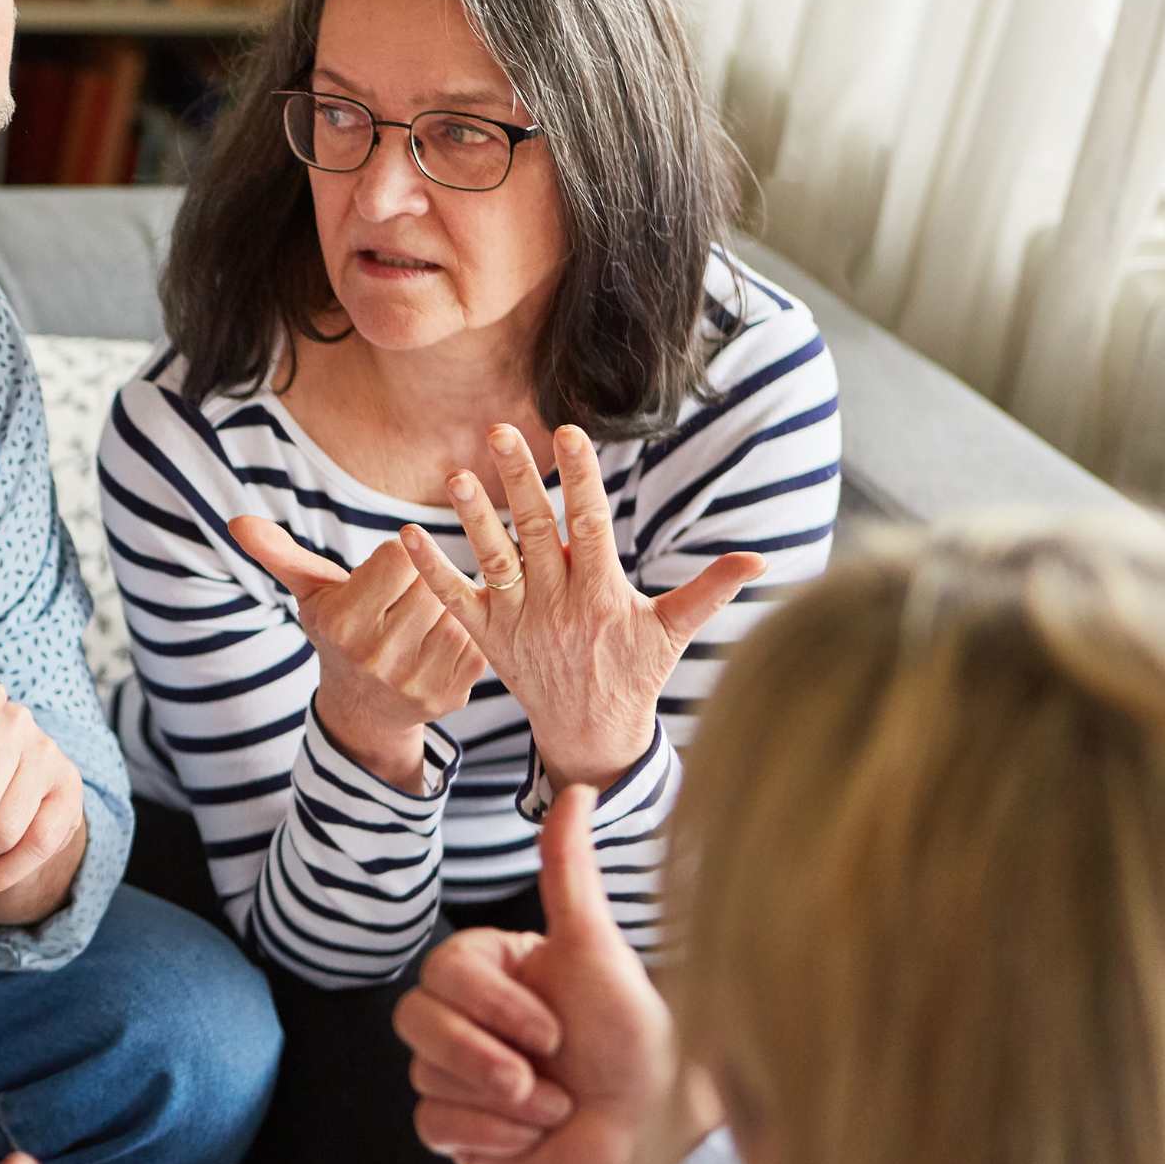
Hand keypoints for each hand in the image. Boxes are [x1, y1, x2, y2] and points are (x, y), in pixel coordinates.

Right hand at [230, 514, 484, 790]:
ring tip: (420, 621)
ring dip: (445, 606)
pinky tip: (440, 641)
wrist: (363, 709)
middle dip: (422, 582)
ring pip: (455, 608)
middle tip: (404, 602)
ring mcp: (415, 679)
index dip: (396, 558)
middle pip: (430, 580)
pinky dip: (464, 633)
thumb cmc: (339, 632)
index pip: (399, 555)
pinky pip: (475, 638)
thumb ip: (280, 554)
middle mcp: (376, 656)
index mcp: (342, 623)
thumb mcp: (310, 594)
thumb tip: (238, 522)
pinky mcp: (450, 694)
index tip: (384, 576)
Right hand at [393, 785, 712, 1163]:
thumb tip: (578, 788)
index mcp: (491, 971)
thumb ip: (569, 871)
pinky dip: (489, 1138)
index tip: (554, 1029)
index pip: (440, 972)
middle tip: (546, 1075)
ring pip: (425, 1076)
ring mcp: (461, 1077)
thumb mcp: (596, 949)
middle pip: (414, 1022)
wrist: (658, 1133)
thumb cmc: (635, 1036)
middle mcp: (469, 1020)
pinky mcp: (463, 1133)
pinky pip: (433, 1128)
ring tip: (554, 1106)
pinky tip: (531, 1137)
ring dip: (502, 1102)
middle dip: (484, 1056)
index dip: (492, 1006)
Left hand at [398, 424, 761, 787]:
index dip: (582, 479)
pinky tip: (405, 535)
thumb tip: (759, 560)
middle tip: (498, 431)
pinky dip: (429, 570)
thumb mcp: (674, 632)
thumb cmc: (636, 673)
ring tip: (454, 475)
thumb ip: (710, 591)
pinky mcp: (487, 637)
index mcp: (602, 595)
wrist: (590, 732)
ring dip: (471, 519)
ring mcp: (518, 621)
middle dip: (519, 481)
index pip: (590, 526)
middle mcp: (556, 604)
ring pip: (492, 562)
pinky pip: (454, 600)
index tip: (570, 433)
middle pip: (535, 533)